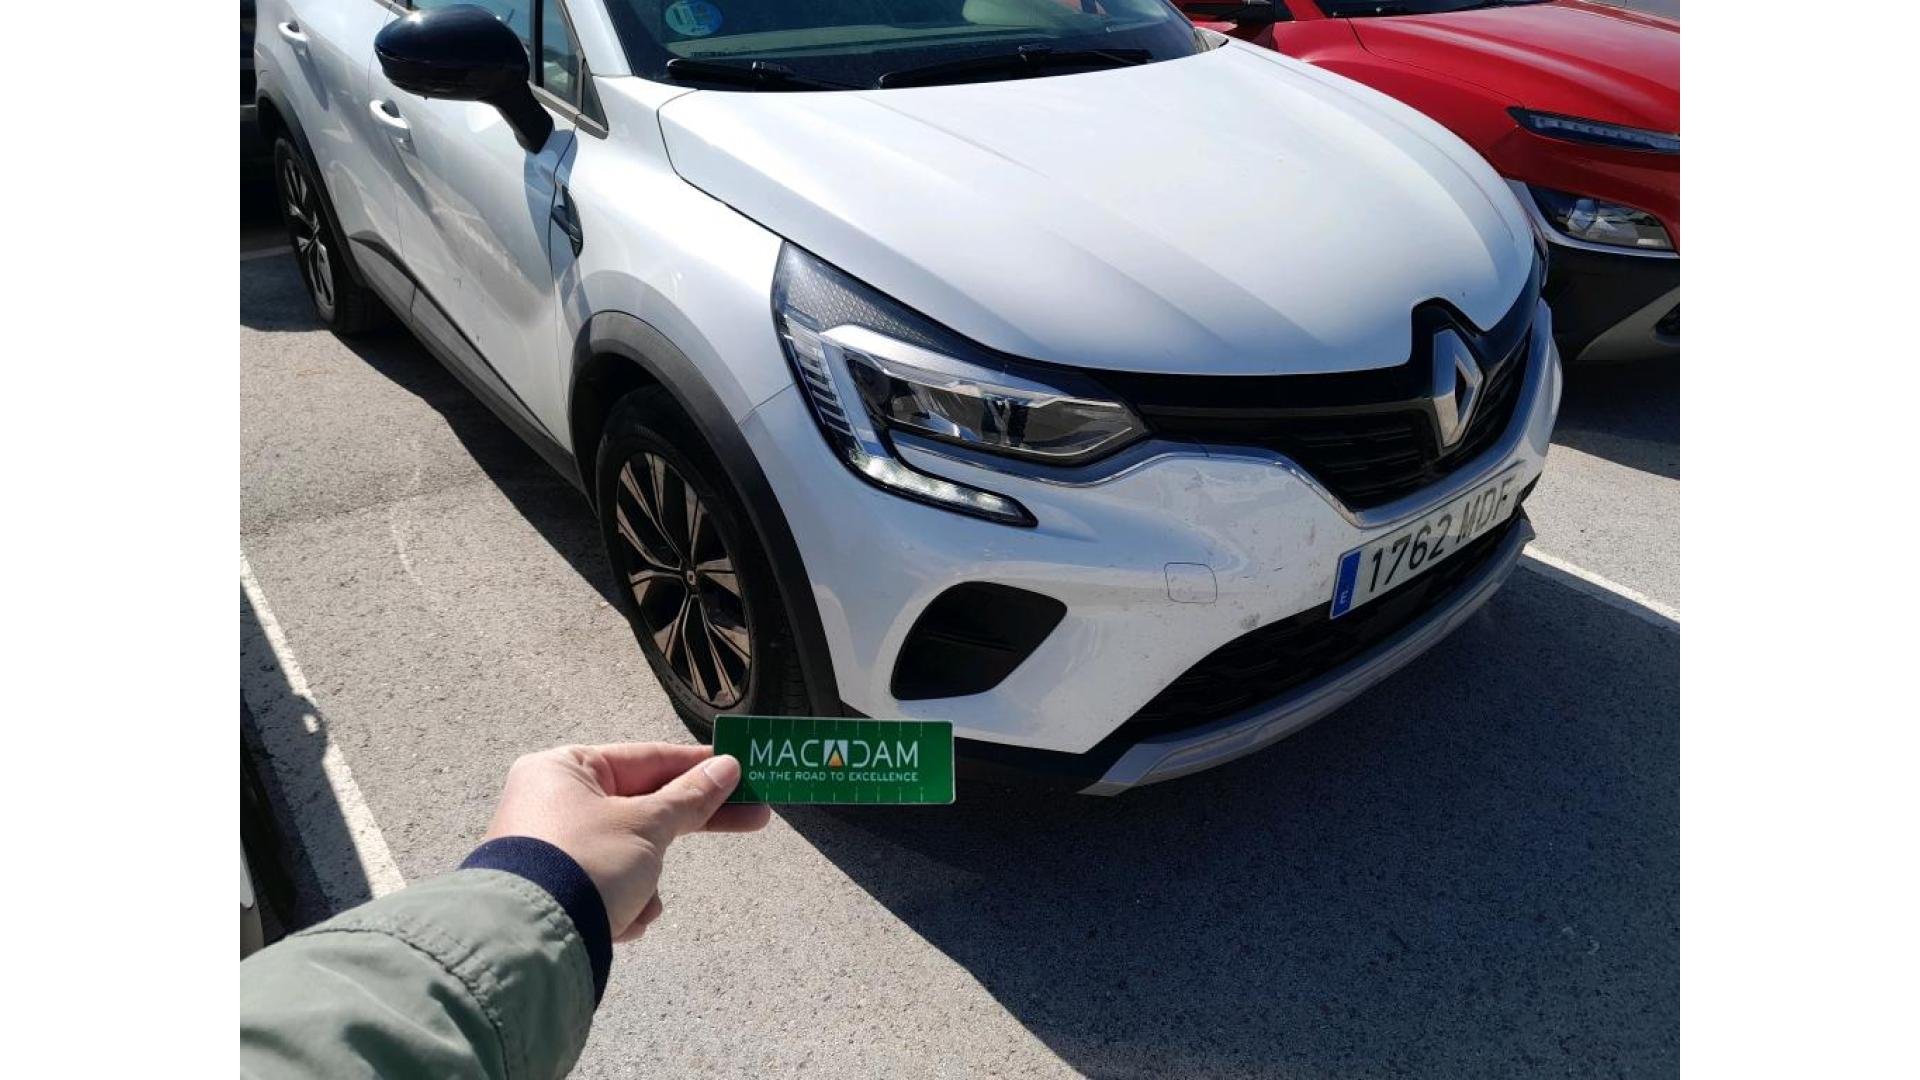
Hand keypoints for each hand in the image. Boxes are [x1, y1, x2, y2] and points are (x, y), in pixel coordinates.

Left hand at [482, 742, 770, 941]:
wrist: (529, 942)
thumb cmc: (585, 863)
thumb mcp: (647, 825)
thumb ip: (690, 797)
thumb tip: (728, 768)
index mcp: (563, 769)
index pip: (647, 758)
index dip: (699, 765)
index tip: (743, 769)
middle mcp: (552, 803)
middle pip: (642, 805)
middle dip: (691, 822)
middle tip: (754, 817)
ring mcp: (554, 849)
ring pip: (629, 854)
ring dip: (645, 881)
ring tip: (635, 900)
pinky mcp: (556, 891)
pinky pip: (608, 887)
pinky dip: (623, 904)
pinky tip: (618, 921)